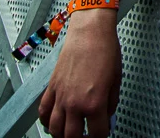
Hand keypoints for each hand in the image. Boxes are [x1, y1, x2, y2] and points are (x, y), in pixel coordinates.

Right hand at [37, 9, 120, 137]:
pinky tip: (51, 121)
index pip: (96, 134)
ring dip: (61, 135)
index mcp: (94, 103)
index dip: (101, 136)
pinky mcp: (52, 87)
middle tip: (85, 136)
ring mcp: (61, 96)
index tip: (102, 133)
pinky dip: (45, 121)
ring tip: (69, 133)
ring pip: (54, 129)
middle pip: (71, 137)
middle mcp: (75, 103)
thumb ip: (111, 102)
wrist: (90, 31)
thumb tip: (107, 114)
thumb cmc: (104, 49)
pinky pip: (43, 111)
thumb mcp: (117, 79)